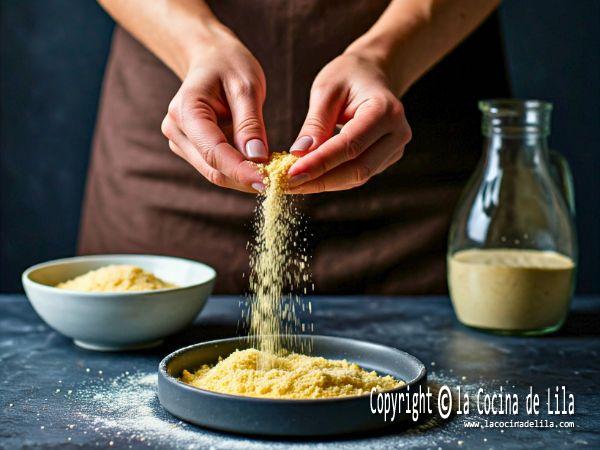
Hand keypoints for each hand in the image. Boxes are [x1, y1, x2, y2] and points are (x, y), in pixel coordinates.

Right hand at [161, 28, 267, 192]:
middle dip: (246, 178)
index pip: (214, 152)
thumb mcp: (247, 87)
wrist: (211, 59)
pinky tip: (261, 168)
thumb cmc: (229, 65)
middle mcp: (177, 130)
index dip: (241, 171)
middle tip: (279, 182)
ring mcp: (181, 142)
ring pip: (215, 173)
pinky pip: (218, 167)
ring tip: (274, 175)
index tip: (268, 182)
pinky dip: (240, 171)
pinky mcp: (191, 149)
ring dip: (244, 178)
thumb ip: (250, 123)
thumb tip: (257, 159)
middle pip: (213, 168)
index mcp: (186, 110)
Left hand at [287, 53, 410, 192]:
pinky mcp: (386, 159)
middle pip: (357, 169)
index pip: (350, 146)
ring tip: (294, 183)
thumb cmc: (348, 75)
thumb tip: (299, 154)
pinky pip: (357, 175)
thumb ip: (315, 123)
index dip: (320, 163)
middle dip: (320, 180)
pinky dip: (332, 179)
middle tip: (288, 184)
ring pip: (357, 177)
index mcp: (385, 111)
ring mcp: (394, 149)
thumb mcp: (326, 90)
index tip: (291, 174)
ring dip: (324, 183)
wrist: (372, 73)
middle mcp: (397, 133)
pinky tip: (309, 177)